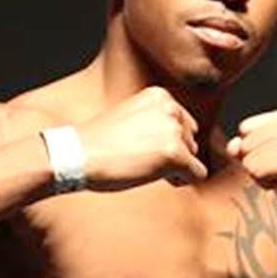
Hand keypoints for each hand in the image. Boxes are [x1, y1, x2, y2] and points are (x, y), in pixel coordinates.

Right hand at [75, 86, 206, 190]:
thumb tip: (184, 141)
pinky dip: (182, 181)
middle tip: (143, 160)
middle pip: (191, 141)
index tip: (143, 147)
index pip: (184, 124)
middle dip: (173, 155)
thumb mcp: (132, 117)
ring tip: (144, 167)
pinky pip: (197, 174)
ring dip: (175, 168)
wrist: (79, 154)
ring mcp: (174, 130)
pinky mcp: (175, 154)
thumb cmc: (99, 141)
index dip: (166, 142)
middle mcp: (171, 108)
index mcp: (160, 95)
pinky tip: (158, 179)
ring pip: (193, 158)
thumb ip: (157, 121)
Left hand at [227, 104, 276, 235]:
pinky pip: (256, 171)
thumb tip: (233, 146)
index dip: (257, 150)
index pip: (246, 127)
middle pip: (245, 142)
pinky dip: (267, 184)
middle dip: (259, 163)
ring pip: (248, 158)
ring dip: (263, 175)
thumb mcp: (273, 157)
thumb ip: (249, 146)